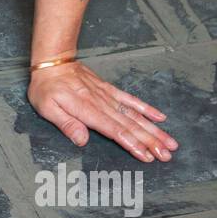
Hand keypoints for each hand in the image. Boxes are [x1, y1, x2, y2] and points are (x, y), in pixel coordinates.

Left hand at [28, 61, 178, 162]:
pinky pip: (131, 100)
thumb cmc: (47, 86)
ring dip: (153, 130)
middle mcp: (102, 103)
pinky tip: (160, 118)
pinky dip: (146, 109)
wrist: (53, 61)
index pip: (114, 130)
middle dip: (150, 141)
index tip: (147, 155)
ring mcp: (108, 96)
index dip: (132, 143)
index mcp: (87, 110)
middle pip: (130, 125)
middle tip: (167, 155)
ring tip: (170, 142)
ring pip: (135, 115)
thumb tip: (82, 141)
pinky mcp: (109, 90)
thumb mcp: (47, 107)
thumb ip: (66, 124)